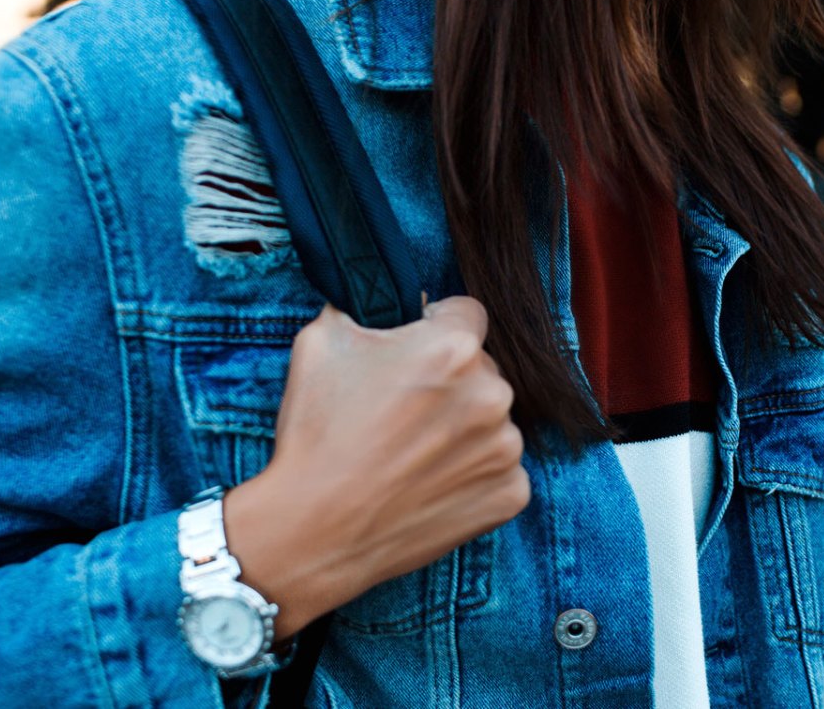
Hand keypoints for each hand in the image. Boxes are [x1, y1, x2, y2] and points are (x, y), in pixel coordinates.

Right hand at [223, 296, 528, 638]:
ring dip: (463, 429)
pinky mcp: (510, 493)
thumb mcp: (321, 342)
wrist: (313, 531)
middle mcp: (492, 392)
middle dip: (450, 382)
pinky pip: (499, 469)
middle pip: (481, 369)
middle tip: (403, 413)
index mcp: (454, 347)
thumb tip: (375, 292)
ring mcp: (506, 447)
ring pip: (491, 420)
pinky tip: (429, 485)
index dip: (435, 327)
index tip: (415, 353)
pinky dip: (471, 475)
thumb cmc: (316, 435)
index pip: (465, 314)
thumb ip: (363, 307)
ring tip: (412, 454)